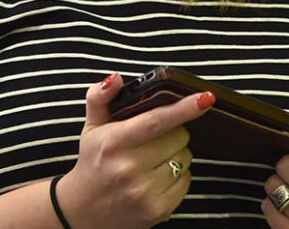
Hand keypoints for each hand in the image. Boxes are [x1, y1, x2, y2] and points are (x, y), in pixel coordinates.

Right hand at [57, 73, 214, 228]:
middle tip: (157, 135)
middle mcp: (129, 168)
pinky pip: (186, 181)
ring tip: (155, 156)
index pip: (156, 120)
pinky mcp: (157, 211)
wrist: (84, 211)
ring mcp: (144, 192)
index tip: (205, 98)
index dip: (183, 108)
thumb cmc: (92, 162)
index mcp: (114, 142)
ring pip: (184, 158)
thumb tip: (116, 79)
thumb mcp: (91, 126)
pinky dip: (178, 174)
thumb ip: (100, 97)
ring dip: (177, 152)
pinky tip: (159, 174)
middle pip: (178, 137)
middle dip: (175, 131)